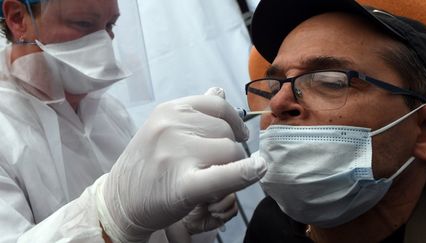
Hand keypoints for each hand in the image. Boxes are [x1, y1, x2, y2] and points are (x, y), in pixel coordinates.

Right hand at [96, 88, 266, 241]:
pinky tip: (257, 170)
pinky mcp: (184, 184)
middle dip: (227, 150)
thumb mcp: (163, 127)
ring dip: (229, 168)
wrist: (119, 200)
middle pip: (226, 131)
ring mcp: (177, 154)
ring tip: (207, 179)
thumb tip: (220, 90)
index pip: (217, 105)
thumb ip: (194, 110)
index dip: (233, 120)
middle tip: (209, 167)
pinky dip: (245, 173)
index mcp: (169, 110)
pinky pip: (225, 174)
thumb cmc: (146, 164)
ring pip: (230, 151)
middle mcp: (172, 126)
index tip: (236, 135)